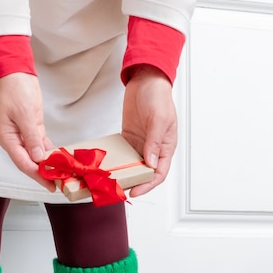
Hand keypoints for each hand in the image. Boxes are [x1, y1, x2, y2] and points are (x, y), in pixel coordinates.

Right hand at [0, 72, 55, 190]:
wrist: (17, 74)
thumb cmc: (15, 90)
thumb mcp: (24, 113)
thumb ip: (31, 136)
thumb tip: (38, 157)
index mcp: (6, 137)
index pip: (22, 161)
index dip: (36, 174)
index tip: (48, 183)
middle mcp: (13, 139)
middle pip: (28, 162)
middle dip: (42, 174)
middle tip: (57, 185)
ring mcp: (23, 135)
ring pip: (35, 155)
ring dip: (47, 165)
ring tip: (60, 176)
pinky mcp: (32, 129)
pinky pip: (41, 145)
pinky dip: (49, 153)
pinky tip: (58, 160)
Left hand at [122, 65, 177, 196]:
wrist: (146, 80)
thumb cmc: (158, 97)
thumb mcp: (159, 119)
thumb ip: (154, 142)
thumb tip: (151, 163)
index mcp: (165, 147)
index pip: (158, 173)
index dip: (148, 185)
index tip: (135, 192)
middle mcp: (153, 148)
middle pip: (144, 172)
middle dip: (133, 182)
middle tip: (118, 190)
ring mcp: (140, 143)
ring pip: (132, 164)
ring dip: (123, 173)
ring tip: (110, 181)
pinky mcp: (129, 137)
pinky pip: (122, 152)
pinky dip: (116, 160)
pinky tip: (106, 165)